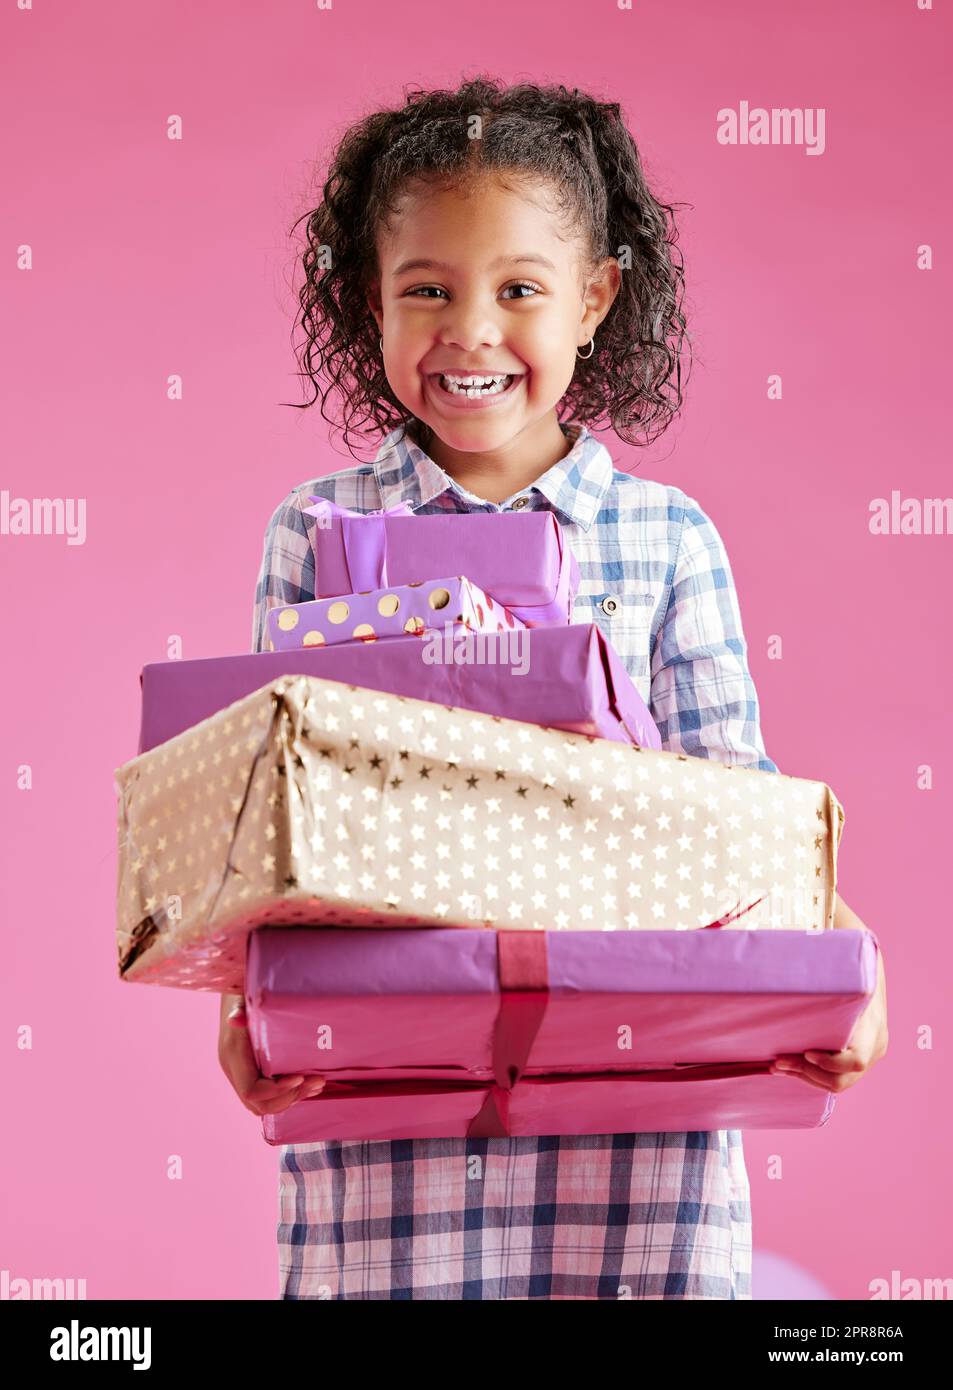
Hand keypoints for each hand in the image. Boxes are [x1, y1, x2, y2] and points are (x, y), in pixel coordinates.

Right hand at [218, 994, 325, 1115]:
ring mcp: (241, 1072)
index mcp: (233, 1055)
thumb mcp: (242, 997)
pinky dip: (287, 1094)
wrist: (235, 986)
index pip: (251, 1090)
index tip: (300, 1077)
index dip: (276, 1091)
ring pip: (263, 1104)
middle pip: (259, 1104)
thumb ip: (240, 1009)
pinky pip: (267, 1094)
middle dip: (289, 1098)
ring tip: (317, 1083)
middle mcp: (234, 1069)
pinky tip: (308, 1083)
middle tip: (317, 1081)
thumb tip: (235, 1019)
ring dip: (291, 1098)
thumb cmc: (242, 990)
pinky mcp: (251, 1070)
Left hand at [770, 922, 887, 1092]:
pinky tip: (788, 1066)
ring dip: (806, 1077)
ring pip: (839, 1083)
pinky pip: (837, 1077)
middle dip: (808, 1073)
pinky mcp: (860, 1058)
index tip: (805, 1052)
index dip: (830, 1063)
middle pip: (844, 1078)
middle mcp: (876, 1043)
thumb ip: (816, 967)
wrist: (871, 967)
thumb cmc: (850, 964)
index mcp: (872, 1024)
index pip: (856, 1059)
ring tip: (777, 1066)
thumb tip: (779, 955)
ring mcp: (870, 1054)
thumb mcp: (840, 965)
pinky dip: (812, 1074)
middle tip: (778, 1062)